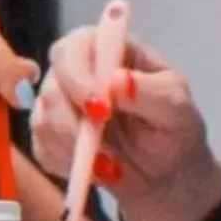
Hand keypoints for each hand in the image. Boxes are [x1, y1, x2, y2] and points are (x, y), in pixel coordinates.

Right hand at [32, 21, 220, 220]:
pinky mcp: (47, 137)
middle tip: (104, 150)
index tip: (100, 109)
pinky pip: (42, 149)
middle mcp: (76, 72)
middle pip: (51, 87)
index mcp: (108, 51)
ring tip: (112, 164)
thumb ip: (152, 93)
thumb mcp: (177, 110)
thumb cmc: (174, 131)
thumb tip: (116, 80)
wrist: (165, 174)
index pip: (74, 47)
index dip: (78, 76)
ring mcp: (58, 104)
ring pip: (43, 121)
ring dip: (76, 149)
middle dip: (73, 123)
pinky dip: (69, 165)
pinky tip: (97, 169)